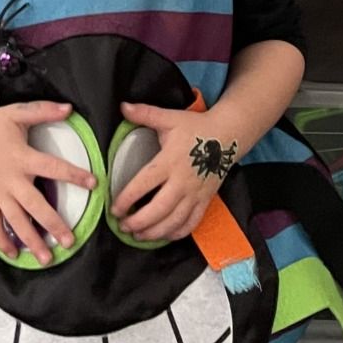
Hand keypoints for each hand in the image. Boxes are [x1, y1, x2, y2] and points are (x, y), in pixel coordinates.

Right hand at [0, 102, 95, 266]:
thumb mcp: (16, 113)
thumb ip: (42, 111)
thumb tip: (69, 108)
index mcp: (22, 157)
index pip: (53, 167)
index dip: (74, 175)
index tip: (94, 184)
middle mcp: (11, 180)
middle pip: (35, 206)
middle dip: (53, 225)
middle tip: (70, 242)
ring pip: (15, 222)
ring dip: (31, 241)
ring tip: (46, 259)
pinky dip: (2, 241)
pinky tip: (14, 255)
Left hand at [111, 102, 238, 242]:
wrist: (228, 135)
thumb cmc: (195, 127)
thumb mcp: (169, 118)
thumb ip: (145, 114)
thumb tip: (122, 106)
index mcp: (170, 161)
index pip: (145, 184)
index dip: (127, 198)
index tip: (115, 208)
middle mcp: (183, 181)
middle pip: (159, 209)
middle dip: (139, 222)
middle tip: (123, 226)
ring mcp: (196, 193)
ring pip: (174, 220)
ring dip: (155, 232)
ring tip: (138, 236)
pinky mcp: (205, 200)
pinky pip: (191, 222)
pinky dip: (177, 233)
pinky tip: (164, 236)